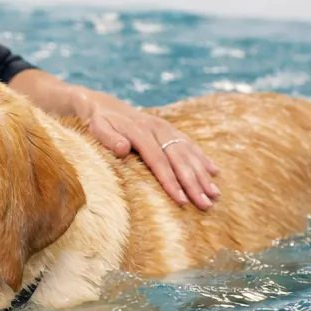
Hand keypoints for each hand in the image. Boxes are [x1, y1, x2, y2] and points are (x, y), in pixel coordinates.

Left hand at [71, 89, 221, 208]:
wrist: (104, 106)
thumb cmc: (99, 124)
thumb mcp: (96, 128)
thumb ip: (108, 138)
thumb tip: (123, 149)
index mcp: (139, 130)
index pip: (157, 160)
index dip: (170, 181)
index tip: (181, 200)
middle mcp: (157, 128)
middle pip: (178, 159)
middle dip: (193, 183)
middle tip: (205, 204)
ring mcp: (166, 128)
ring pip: (188, 152)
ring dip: (202, 174)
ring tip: (214, 194)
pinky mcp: (170, 130)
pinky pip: (190, 144)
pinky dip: (202, 158)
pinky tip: (214, 171)